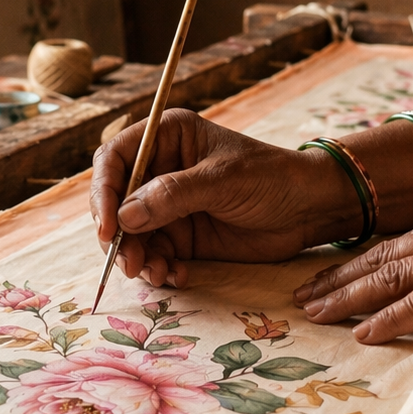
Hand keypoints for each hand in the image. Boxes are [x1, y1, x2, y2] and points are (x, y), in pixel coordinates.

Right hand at [90, 110, 352, 286]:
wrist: (309, 210)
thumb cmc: (272, 178)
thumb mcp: (223, 181)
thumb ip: (173, 195)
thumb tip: (125, 216)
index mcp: (167, 137)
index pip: (114, 159)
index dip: (103, 192)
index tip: (108, 227)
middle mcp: (160, 170)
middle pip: (115, 202)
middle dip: (118, 235)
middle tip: (129, 263)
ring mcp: (168, 206)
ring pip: (131, 234)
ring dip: (137, 257)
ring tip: (157, 274)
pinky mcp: (181, 236)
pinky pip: (154, 254)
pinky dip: (158, 269)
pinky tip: (176, 276)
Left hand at [293, 188, 412, 343]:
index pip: (402, 242)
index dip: (363, 260)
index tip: (334, 274)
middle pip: (383, 256)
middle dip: (339, 277)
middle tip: (303, 294)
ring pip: (391, 277)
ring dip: (348, 297)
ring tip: (315, 313)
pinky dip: (388, 318)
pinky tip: (362, 333)